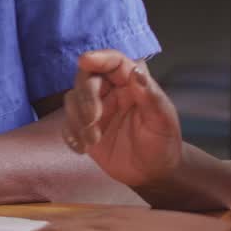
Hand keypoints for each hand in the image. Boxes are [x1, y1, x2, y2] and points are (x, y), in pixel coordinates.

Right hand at [64, 50, 182, 186]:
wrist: (152, 172)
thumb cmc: (162, 143)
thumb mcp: (163, 121)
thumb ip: (150, 97)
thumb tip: (137, 72)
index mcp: (131, 83)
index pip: (114, 63)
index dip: (99, 58)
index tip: (85, 60)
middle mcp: (110, 92)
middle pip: (87, 79)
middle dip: (85, 96)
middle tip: (93, 118)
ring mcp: (95, 110)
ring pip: (73, 99)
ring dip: (78, 119)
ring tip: (93, 141)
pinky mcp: (84, 129)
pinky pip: (67, 124)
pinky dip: (70, 135)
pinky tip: (82, 148)